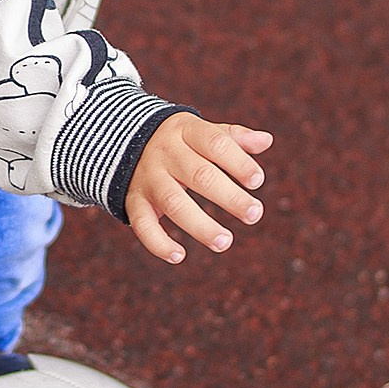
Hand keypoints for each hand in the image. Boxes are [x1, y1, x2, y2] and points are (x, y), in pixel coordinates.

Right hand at [125, 112, 270, 265]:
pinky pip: (142, 224)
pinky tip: (179, 256)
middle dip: (229, 197)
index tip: (257, 181)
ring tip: (225, 242)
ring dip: (200, 226)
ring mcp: (148, 178)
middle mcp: (166, 154)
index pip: (215, 143)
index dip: (238, 162)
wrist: (122, 140)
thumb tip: (266, 140)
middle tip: (255, 215)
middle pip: (200, 175)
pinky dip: (158, 243)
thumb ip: (234, 138)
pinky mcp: (134, 201)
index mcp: (187, 131)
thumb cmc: (180, 141)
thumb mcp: (203, 131)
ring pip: (174, 203)